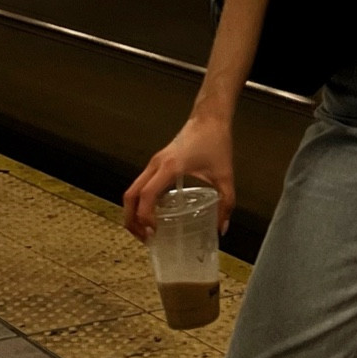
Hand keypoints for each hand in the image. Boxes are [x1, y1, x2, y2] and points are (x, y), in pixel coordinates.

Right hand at [122, 114, 235, 240]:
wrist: (209, 118)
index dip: (145, 217)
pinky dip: (140, 202)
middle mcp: (155, 165)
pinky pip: (141, 185)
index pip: (147, 196)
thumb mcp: (225, 176)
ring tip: (146, 231)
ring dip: (133, 212)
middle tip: (145, 239)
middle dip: (131, 220)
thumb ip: (226, 203)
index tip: (154, 232)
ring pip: (132, 190)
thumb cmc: (216, 143)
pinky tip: (154, 214)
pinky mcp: (156, 163)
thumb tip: (222, 229)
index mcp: (169, 168)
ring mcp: (153, 163)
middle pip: (130, 195)